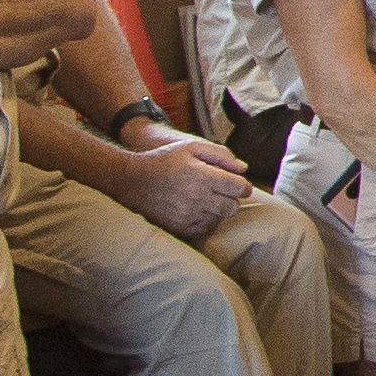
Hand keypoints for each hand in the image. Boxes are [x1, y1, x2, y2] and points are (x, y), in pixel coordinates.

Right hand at [100, 131, 254, 241]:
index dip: (242, 185)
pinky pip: (205, 228)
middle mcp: (197, 198)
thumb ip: (221, 155)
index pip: (240, 188)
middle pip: (233, 206)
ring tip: (205, 199)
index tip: (236, 184)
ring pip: (220, 218)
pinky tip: (197, 209)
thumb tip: (243, 168)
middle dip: (230, 198)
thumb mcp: (191, 147)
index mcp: (203, 176)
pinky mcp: (179, 227)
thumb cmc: (164, 160)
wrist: (132, 180)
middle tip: (219, 191)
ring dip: (218, 210)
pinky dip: (206, 220)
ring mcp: (188, 215)